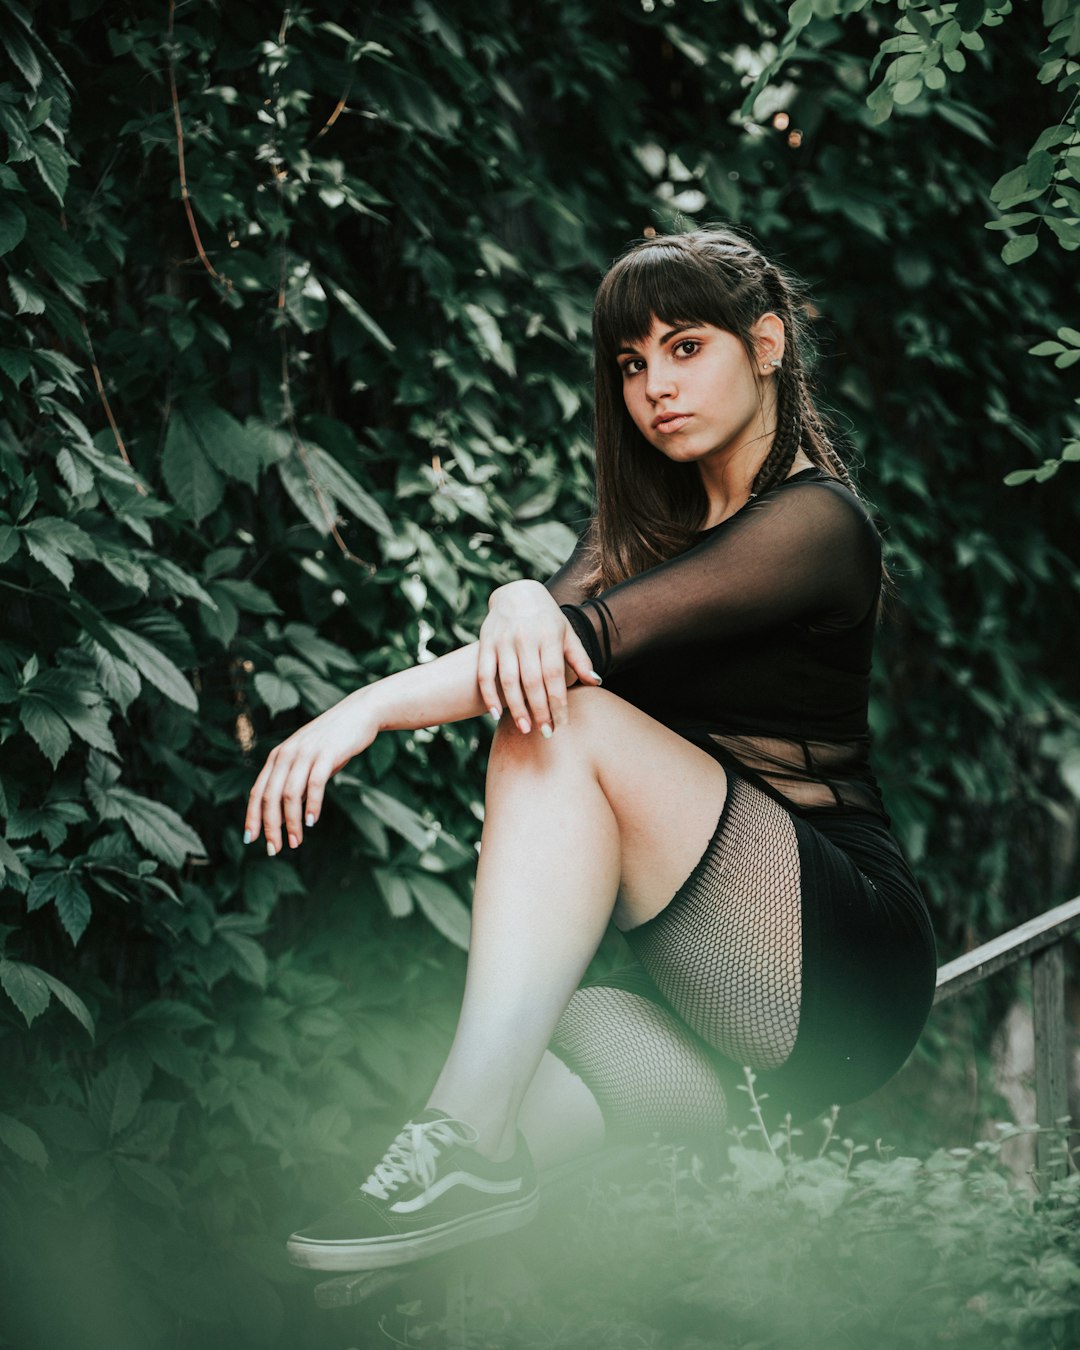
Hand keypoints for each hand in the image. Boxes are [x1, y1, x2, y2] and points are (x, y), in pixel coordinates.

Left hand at [244, 689, 378, 853]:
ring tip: (296, 842)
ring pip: (290, 794)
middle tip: (275, 849)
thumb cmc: (332, 743)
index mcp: (277, 757)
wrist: (358, 713)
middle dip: (270, 826)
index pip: (257, 792)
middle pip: (270, 796)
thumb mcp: (307, 763)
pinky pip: (315, 783)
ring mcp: (305, 753)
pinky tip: (313, 822)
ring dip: (292, 822)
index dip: (252, 817)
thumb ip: (295, 785)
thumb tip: (283, 819)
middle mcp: (286, 754)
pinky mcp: (326, 753)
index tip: (252, 840)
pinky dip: (312, 805)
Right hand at [477, 580, 599, 735]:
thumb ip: (579, 658)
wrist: (516, 592)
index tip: (561, 724)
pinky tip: (494, 713)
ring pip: (508, 680)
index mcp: (549, 636)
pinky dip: (489, 695)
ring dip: (516, 707)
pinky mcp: (486, 642)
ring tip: (524, 728)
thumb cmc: (546, 619)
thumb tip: (595, 682)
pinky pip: (485, 673)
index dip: (558, 702)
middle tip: (545, 733)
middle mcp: (526, 637)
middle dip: (539, 710)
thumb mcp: (566, 633)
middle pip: (533, 681)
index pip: (554, 675)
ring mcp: (504, 640)